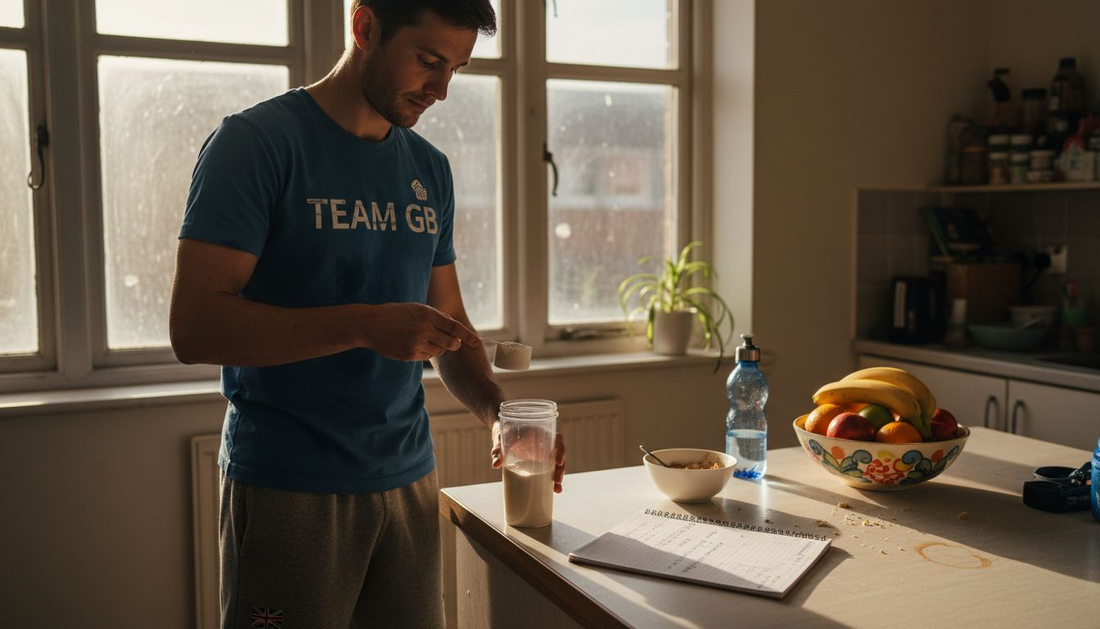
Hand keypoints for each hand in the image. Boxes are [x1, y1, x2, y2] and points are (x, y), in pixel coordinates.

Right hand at [363, 303, 479, 361]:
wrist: (370, 324)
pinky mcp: (409, 354)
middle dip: (454, 344)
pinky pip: (426, 356)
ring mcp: (417, 343)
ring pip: (439, 351)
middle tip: (451, 342)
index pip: (454, 327)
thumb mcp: (416, 309)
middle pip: (451, 343)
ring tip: (423, 339)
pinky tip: (413, 344)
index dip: (468, 336)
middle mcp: (424, 329)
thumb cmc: (395, 314)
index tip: (477, 342)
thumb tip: (454, 330)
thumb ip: (435, 318)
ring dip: (437, 347)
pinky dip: (424, 352)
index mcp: (428, 314)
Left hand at [491, 423, 566, 493]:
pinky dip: (553, 479)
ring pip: (557, 463)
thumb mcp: (500, 440)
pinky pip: (550, 468)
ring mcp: (544, 452)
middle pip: (560, 454)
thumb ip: (498, 449)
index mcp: (540, 433)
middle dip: (561, 469)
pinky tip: (554, 489)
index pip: (558, 439)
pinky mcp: (540, 460)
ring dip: (559, 476)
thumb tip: (496, 464)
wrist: (501, 433)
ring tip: (557, 489)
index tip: (558, 462)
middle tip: (557, 481)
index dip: (561, 450)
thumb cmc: (503, 433)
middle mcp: (546, 442)